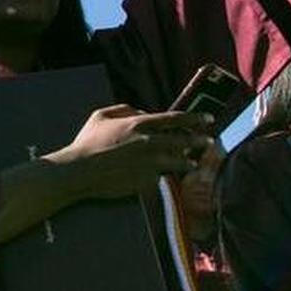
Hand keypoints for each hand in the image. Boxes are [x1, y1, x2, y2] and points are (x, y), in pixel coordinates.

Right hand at [56, 104, 214, 198]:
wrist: (80, 171)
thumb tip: (141, 111)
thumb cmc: (87, 142)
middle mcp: (149, 142)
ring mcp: (150, 163)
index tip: (208, 119)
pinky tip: (164, 176)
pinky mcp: (148, 181)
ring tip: (194, 162)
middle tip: (210, 140)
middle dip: (200, 140)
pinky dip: (164, 175)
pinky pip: (162, 176)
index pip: (175, 118)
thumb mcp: (100, 116)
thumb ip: (123, 109)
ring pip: (179, 161)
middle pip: (184, 140)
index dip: (194, 118)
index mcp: (139, 124)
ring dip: (188, 161)